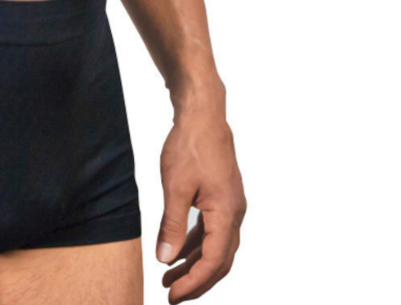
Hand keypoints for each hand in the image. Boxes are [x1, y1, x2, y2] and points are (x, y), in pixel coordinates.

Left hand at [156, 104, 245, 302]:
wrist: (203, 115)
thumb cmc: (189, 146)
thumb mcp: (175, 188)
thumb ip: (172, 225)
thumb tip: (165, 259)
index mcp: (227, 214)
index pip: (213, 262)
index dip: (193, 283)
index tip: (172, 296)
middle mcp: (235, 213)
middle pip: (219, 260)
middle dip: (196, 281)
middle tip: (171, 294)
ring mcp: (230, 205)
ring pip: (216, 246)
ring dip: (194, 263)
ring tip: (169, 277)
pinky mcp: (222, 196)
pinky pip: (212, 230)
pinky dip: (196, 244)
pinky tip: (178, 250)